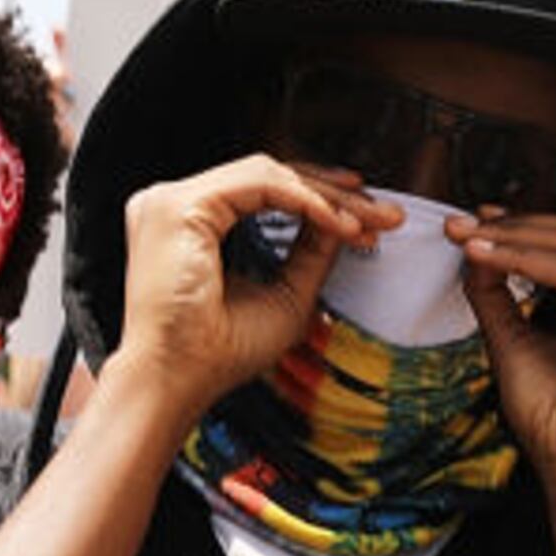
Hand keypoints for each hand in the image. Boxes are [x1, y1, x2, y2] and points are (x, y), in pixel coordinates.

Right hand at [106, 156, 396, 423]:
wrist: (178, 380)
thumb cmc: (217, 354)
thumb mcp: (285, 295)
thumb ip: (310, 253)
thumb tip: (343, 221)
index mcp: (192, 226)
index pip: (264, 193)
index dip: (319, 202)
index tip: (367, 222)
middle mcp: (177, 207)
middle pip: (270, 178)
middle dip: (333, 195)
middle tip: (383, 215)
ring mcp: (172, 202)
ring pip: (268, 175)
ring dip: (325, 198)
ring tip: (364, 225)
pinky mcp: (181, 206)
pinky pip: (259, 185)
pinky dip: (305, 200)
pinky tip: (336, 223)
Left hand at [450, 209, 555, 518]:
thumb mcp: (519, 343)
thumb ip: (500, 295)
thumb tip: (472, 246)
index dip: (532, 227)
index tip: (478, 224)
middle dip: (519, 225)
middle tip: (462, 225)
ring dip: (514, 237)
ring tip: (465, 239)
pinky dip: (521, 259)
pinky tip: (481, 257)